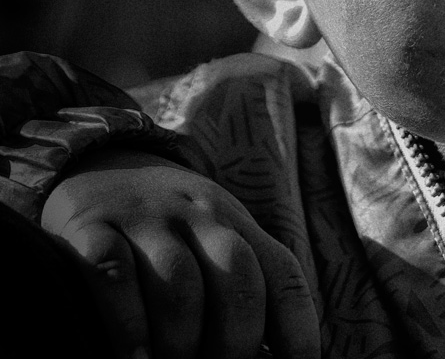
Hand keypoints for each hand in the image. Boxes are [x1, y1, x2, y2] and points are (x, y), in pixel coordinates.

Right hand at [41, 150, 320, 358]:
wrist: (102, 160)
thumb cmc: (171, 227)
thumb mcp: (216, 242)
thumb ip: (243, 292)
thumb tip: (266, 358)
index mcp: (240, 226)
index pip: (284, 278)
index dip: (299, 331)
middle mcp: (201, 216)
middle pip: (237, 279)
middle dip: (235, 341)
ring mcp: (146, 219)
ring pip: (178, 283)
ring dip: (181, 340)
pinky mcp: (91, 226)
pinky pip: (113, 273)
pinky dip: (127, 324)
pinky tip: (134, 358)